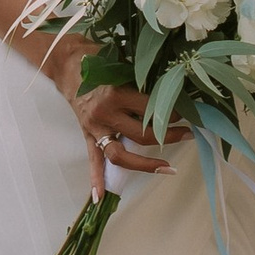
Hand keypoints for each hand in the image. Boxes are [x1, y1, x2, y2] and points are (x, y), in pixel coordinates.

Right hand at [68, 68, 175, 191]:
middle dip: (169, 136)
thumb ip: (143, 80)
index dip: (171, 112)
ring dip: (146, 164)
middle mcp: (105, 114)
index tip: (185, 112)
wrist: (67, 62)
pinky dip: (96, 179)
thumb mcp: (123, 64)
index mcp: (116, 93)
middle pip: (141, 135)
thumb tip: (173, 91)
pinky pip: (93, 160)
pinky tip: (100, 197)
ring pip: (121, 154)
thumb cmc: (98, 57)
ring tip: (168, 167)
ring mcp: (95, 127)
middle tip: (188, 134)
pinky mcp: (87, 135)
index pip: (150, 110)